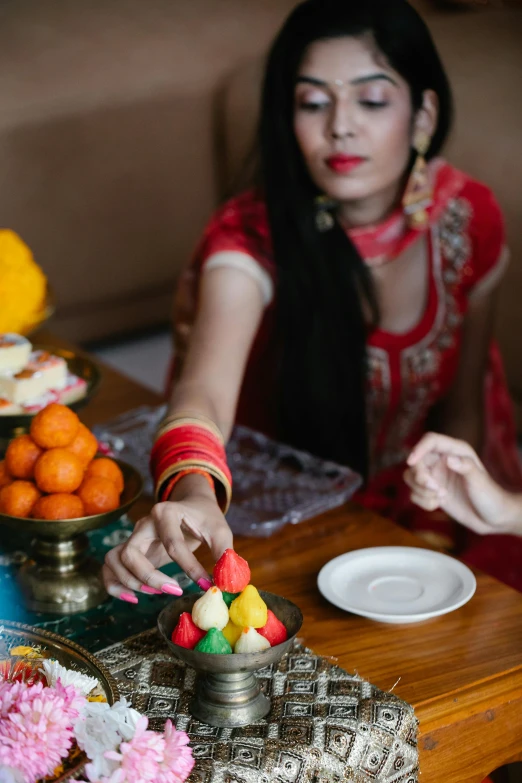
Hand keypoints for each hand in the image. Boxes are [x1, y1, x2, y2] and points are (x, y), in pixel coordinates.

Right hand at [103, 475, 232, 602]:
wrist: (191, 505)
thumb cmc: (205, 517)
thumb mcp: (219, 530)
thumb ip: (223, 553)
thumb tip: (225, 582)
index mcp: (165, 512)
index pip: (172, 544)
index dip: (189, 568)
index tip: (206, 584)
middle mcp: (143, 524)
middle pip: (130, 552)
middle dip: (149, 577)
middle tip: (173, 590)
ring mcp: (134, 537)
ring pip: (114, 560)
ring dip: (129, 581)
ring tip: (153, 593)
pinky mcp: (131, 550)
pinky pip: (110, 567)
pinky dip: (114, 584)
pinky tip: (133, 598)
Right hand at [404, 433, 521, 535]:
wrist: (493, 519)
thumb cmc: (491, 496)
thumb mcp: (480, 480)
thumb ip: (466, 467)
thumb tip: (448, 458)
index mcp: (455, 451)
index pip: (431, 440)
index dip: (418, 448)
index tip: (411, 462)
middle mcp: (442, 461)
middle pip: (416, 461)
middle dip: (420, 476)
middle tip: (434, 488)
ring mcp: (435, 477)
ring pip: (411, 477)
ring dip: (421, 490)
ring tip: (440, 498)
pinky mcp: (431, 492)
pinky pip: (414, 493)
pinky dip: (423, 501)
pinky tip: (438, 504)